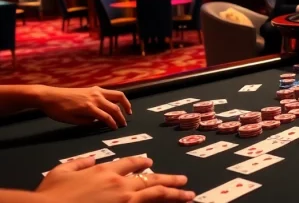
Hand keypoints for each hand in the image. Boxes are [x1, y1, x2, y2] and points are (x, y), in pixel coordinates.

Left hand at [36, 86, 131, 129]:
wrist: (49, 96)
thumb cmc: (58, 111)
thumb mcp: (71, 120)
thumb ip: (87, 122)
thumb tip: (98, 121)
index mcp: (89, 107)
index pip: (107, 117)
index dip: (113, 124)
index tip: (116, 129)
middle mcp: (95, 98)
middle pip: (115, 107)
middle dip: (122, 116)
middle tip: (124, 124)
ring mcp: (95, 91)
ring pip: (117, 95)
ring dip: (125, 103)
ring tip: (128, 111)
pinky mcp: (94, 88)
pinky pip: (110, 92)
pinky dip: (117, 98)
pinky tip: (116, 103)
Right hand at [37, 156, 193, 202]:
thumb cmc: (50, 194)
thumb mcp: (62, 171)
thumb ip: (79, 163)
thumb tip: (91, 159)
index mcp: (105, 170)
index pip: (130, 163)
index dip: (141, 163)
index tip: (150, 163)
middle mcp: (119, 183)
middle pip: (151, 179)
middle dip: (169, 179)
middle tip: (183, 180)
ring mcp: (124, 200)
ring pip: (157, 193)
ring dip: (175, 194)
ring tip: (188, 194)